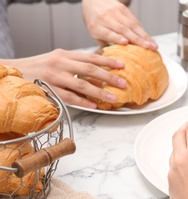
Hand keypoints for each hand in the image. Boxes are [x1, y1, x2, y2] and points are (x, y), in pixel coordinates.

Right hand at [2, 48, 126, 107]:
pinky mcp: (48, 89)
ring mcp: (54, 77)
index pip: (91, 57)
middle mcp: (60, 63)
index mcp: (65, 55)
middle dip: (108, 76)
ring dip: (99, 92)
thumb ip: (77, 63)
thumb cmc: (40, 68)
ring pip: (81, 84)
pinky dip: (83, 102)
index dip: (108, 61)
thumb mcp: (58, 59)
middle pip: (89, 69)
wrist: (16, 72)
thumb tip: (100, 66)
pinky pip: (69, 97)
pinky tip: (93, 106)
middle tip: (122, 83)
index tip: (122, 65)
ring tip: (112, 98)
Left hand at [82, 0, 157, 49]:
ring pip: (132, 25)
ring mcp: (115, 13)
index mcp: (96, 27)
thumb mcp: (94, 34)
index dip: (117, 37)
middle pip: (123, 29)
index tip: (125, 43)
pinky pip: (135, 21)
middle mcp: (106, 18)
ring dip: (144, 36)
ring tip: (153, 46)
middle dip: (137, 39)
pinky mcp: (123, 9)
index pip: (108, 32)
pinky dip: (143, 31)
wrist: (94, 2)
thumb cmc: (95, 23)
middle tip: (148, 48)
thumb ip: (104, 45)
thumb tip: (115, 60)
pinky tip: (150, 39)